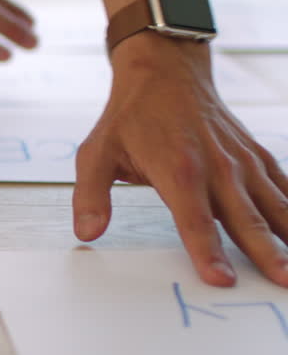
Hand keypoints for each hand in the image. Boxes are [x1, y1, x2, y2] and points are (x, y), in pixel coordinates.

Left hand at [73, 35, 287, 286]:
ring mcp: (242, 162)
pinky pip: (284, 187)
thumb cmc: (130, 116)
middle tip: (284, 283)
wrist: (166, 71)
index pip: (195, 221)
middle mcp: (218, 167)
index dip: (208, 252)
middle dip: (268, 254)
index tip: (222, 280)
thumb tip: (87, 233)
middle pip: (246, 220)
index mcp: (178, 170)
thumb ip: (91, 195)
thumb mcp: (95, 152)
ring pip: (275, 206)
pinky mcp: (256, 156)